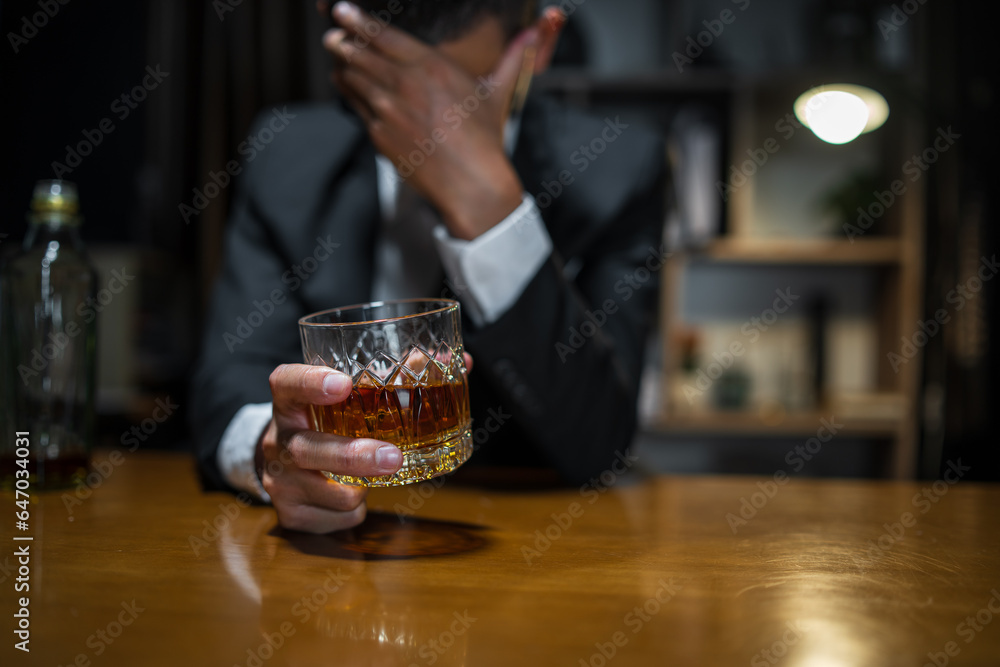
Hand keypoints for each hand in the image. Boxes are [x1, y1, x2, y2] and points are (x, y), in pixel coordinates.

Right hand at [258, 364, 402, 532]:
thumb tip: (451, 362)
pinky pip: (341, 517)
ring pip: (334, 494)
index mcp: (288, 402)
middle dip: (354, 457)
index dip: (311, 382)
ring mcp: (279, 481)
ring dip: (365, 487)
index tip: (343, 384)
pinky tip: (352, 493)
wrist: (285, 466)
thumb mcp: (341, 398)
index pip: (287, 383)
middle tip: (393, 457)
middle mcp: (278, 441)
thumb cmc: (325, 422)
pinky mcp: (290, 515)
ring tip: (369, 475)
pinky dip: (358, 509)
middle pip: (308, 450)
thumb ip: (386, 380)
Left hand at [323, 1, 538, 239]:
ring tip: (336, 56)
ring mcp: (388, 110)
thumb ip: (513, 57)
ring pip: (353, 78)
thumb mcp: (498, 92)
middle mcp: (406, 84)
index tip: (342, 10)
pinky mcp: (379, 134)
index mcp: (432, 67)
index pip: (384, 36)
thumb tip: (534, 33)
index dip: (358, 20)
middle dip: (342, 40)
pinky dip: (348, 93)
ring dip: (341, 65)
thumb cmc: (485, 139)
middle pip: (360, 53)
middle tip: (332, 33)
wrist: (470, 182)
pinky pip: (356, 106)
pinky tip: (345, 85)